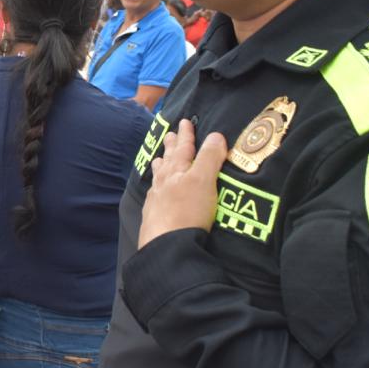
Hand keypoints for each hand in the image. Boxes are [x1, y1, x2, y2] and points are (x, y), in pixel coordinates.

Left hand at [137, 119, 227, 249]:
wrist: (166, 245)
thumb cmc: (187, 210)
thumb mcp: (203, 180)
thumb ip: (209, 158)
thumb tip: (215, 135)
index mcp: (176, 171)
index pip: (183, 148)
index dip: (185, 135)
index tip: (184, 122)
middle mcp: (163, 182)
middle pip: (168, 160)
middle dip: (171, 147)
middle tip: (169, 135)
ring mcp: (156, 200)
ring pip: (158, 177)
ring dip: (161, 165)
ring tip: (159, 159)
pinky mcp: (154, 217)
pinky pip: (154, 195)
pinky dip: (156, 188)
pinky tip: (154, 192)